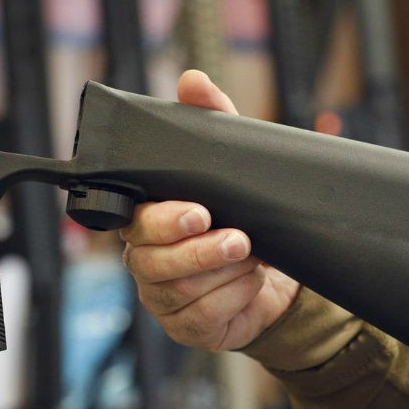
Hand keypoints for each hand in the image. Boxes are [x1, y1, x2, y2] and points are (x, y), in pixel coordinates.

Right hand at [120, 70, 299, 350]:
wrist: (270, 274)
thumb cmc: (238, 218)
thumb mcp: (229, 167)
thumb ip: (211, 122)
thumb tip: (192, 82)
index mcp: (147, 221)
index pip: (138, 222)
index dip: (165, 220)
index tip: (199, 212)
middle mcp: (147, 260)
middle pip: (153, 261)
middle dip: (199, 251)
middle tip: (237, 239)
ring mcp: (163, 296)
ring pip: (181, 290)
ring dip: (225, 274)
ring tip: (253, 259)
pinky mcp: (185, 325)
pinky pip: (203, 316)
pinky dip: (235, 298)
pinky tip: (250, 284)